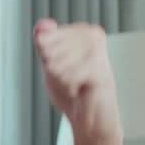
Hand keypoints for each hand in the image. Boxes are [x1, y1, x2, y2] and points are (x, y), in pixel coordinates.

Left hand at [33, 19, 122, 144]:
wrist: (90, 120)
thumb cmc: (72, 91)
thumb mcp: (51, 63)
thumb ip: (44, 43)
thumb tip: (42, 25)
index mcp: (83, 31)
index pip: (47, 36)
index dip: (46, 56)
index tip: (60, 67)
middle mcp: (94, 37)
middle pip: (51, 50)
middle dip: (53, 69)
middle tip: (69, 79)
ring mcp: (100, 53)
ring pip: (59, 63)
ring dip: (61, 80)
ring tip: (75, 86)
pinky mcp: (102, 72)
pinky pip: (68, 76)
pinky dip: (68, 88)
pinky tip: (80, 91)